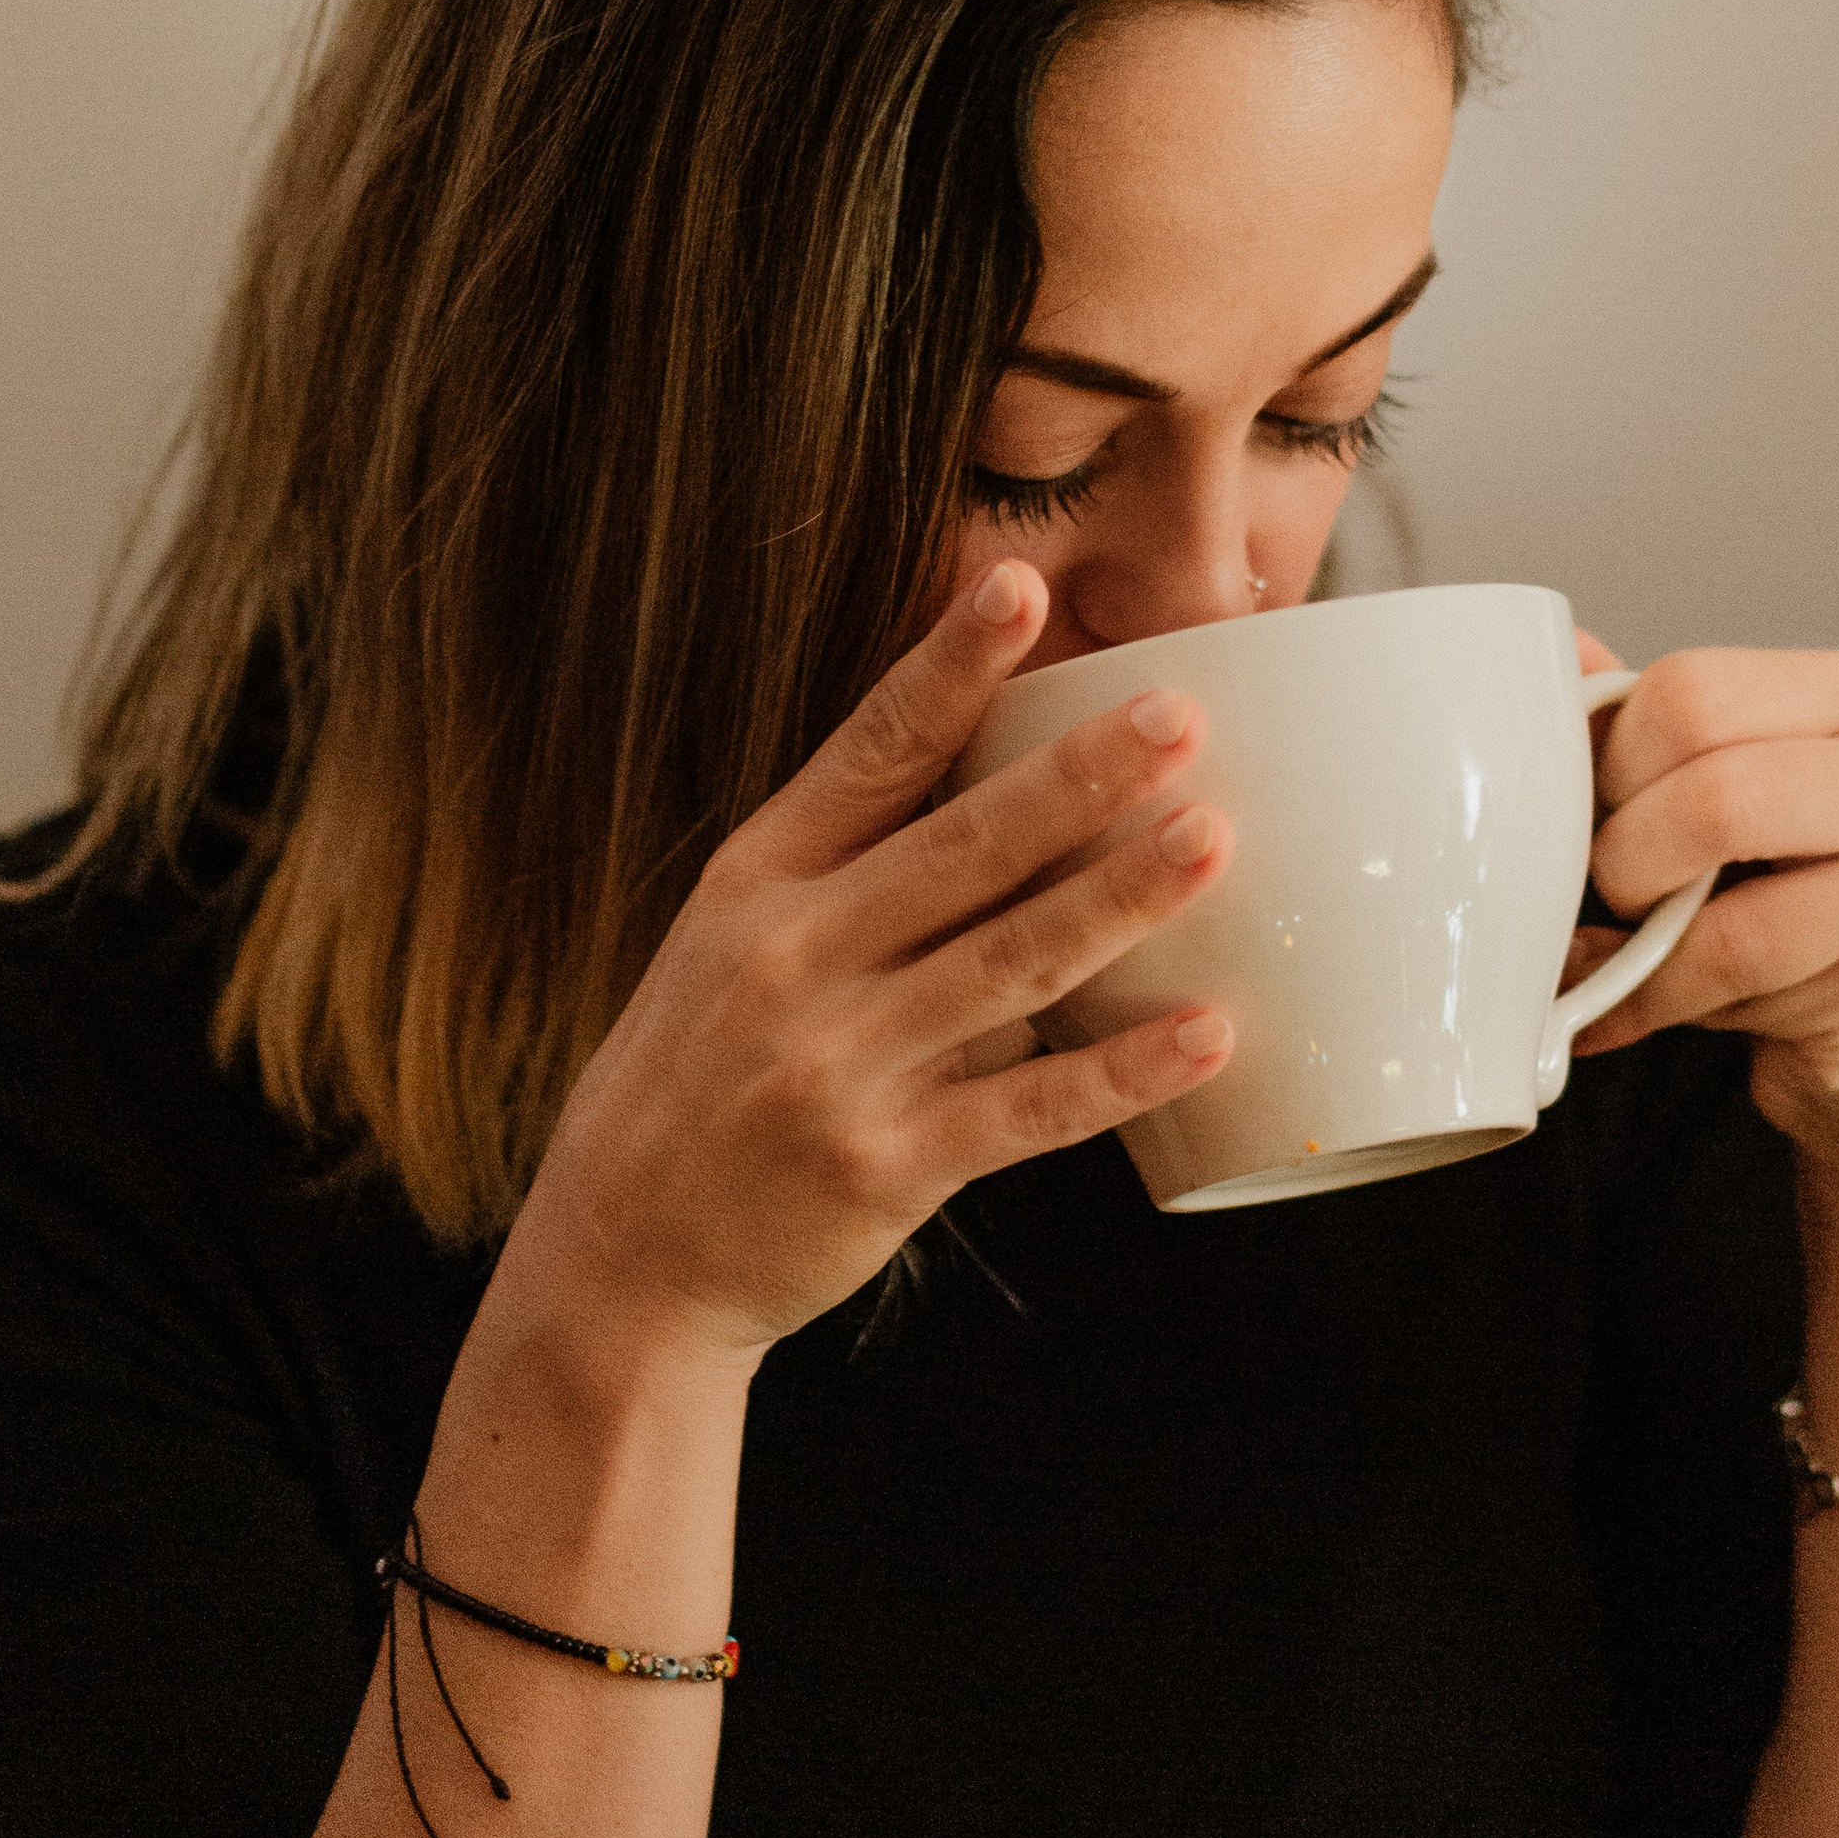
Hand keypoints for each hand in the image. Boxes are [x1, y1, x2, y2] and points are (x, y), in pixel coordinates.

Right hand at [505, 563, 1235, 1364]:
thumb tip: (1030, 791)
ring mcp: (838, 1064)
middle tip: (1178, 714)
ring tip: (1214, 837)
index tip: (1020, 585)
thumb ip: (860, 872)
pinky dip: (1122, 1074)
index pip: (868, 753)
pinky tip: (1209, 1033)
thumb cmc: (704, 1075)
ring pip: (1008, 964)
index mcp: (758, 880)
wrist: (624, 1252)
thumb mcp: (736, 944)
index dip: (948, 668)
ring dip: (1120, 898)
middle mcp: (792, 958)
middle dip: (1076, 777)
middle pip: (960, 848)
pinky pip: (1027, 1112)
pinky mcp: (885, 1165)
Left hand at [1565, 633, 1838, 1167]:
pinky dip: (1647, 1003)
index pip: (1691, 690)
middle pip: (1709, 789)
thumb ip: (1657, 729)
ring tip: (1629, 954)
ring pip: (1720, 904)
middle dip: (1625, 856)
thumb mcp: (1737, 797)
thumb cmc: (1801, 910)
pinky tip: (1620, 1011)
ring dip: (1638, 943)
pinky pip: (1734, 988)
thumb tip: (1561, 648)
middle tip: (1618, 892)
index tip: (1602, 812)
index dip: (1611, 763)